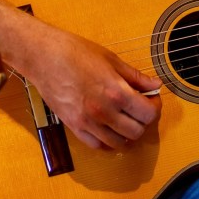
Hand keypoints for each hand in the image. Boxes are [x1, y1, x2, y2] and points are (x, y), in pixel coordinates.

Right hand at [25, 23, 161, 150]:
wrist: (44, 57)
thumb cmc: (75, 53)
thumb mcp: (112, 60)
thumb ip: (135, 77)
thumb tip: (155, 85)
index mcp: (116, 92)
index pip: (148, 114)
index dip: (155, 107)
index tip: (151, 99)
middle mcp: (104, 111)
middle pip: (137, 131)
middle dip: (143, 121)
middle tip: (139, 109)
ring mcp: (88, 122)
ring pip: (119, 143)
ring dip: (127, 134)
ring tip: (125, 119)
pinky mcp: (74, 127)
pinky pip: (97, 145)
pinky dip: (108, 142)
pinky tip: (110, 129)